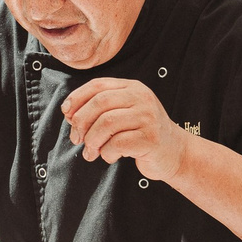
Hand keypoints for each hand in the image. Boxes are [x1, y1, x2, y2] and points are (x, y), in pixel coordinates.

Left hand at [62, 78, 192, 179]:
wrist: (174, 152)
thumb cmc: (143, 134)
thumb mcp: (124, 114)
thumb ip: (100, 109)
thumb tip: (69, 114)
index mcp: (132, 87)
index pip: (98, 85)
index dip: (77, 98)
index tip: (66, 113)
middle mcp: (141, 98)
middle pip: (100, 102)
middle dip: (81, 122)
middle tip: (76, 138)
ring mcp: (148, 117)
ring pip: (106, 123)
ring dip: (92, 140)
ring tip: (92, 151)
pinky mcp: (150, 138)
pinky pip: (117, 144)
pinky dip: (106, 153)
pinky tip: (110, 156)